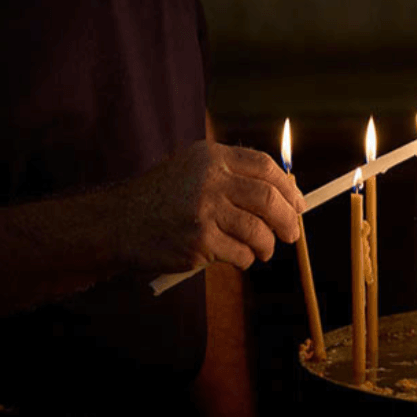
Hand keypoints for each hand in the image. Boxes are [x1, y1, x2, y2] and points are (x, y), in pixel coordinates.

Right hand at [125, 141, 306, 272]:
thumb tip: (282, 192)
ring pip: (258, 231)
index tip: (299, 203)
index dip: (288, 187)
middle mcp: (210, 180)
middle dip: (288, 220)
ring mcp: (204, 211)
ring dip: (267, 245)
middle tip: (292, 233)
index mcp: (211, 157)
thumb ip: (230, 174)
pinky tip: (237, 258)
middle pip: (268, 199)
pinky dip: (245, 259)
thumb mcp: (192, 169)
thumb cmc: (160, 198)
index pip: (265, 167)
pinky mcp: (199, 241)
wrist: (117, 223)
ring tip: (263, 251)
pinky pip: (240, 254)